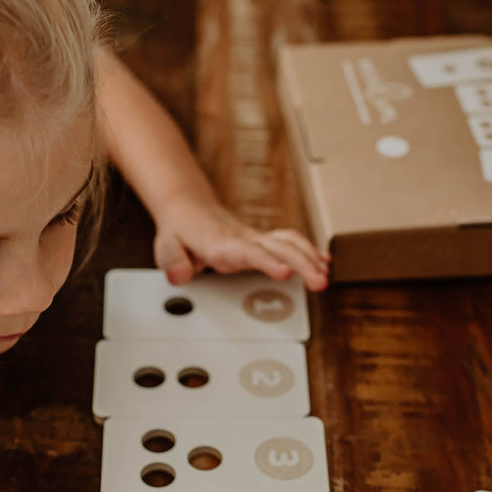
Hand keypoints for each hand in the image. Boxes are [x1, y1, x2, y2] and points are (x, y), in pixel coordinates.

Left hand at [153, 194, 330, 290]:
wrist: (188, 209)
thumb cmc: (179, 231)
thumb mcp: (166, 247)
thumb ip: (172, 262)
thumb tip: (179, 275)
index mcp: (221, 243)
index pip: (248, 252)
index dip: (268, 262)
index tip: (284, 272)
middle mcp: (243, 238)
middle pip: (278, 247)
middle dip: (302, 264)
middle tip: (319, 282)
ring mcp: (256, 238)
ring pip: (289, 242)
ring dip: (310, 258)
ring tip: (325, 277)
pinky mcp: (263, 240)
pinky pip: (290, 242)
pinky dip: (309, 251)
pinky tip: (324, 262)